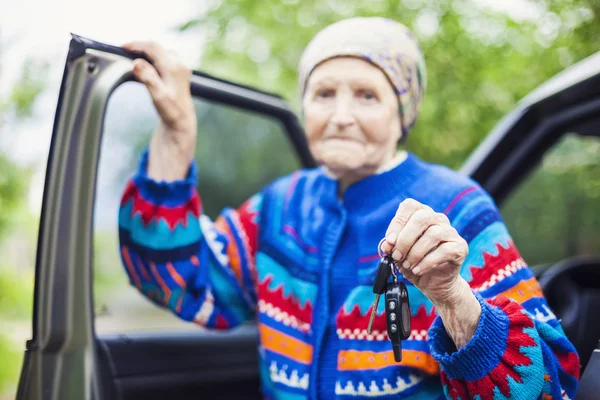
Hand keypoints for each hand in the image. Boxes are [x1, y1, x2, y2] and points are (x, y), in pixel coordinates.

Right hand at [122, 41, 196, 180]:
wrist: (182, 120)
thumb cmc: (170, 110)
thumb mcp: (157, 96)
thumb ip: (148, 78)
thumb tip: (136, 62)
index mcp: (174, 67)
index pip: (153, 47)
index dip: (136, 44)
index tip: (122, 47)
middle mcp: (179, 64)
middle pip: (156, 47)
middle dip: (140, 46)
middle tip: (124, 51)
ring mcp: (181, 66)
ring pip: (160, 51)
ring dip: (146, 51)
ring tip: (132, 55)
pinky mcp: (179, 70)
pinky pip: (163, 57)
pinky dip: (152, 56)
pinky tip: (144, 62)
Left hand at [381, 198, 468, 306]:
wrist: (434, 283)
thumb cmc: (414, 263)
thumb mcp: (398, 254)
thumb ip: (392, 247)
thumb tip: (387, 244)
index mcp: (421, 214)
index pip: (409, 206)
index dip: (397, 223)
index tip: (389, 242)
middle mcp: (438, 218)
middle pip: (422, 218)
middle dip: (405, 239)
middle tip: (397, 255)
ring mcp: (451, 232)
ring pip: (433, 234)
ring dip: (415, 253)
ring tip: (408, 265)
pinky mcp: (460, 247)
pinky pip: (444, 250)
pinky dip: (426, 262)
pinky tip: (418, 270)